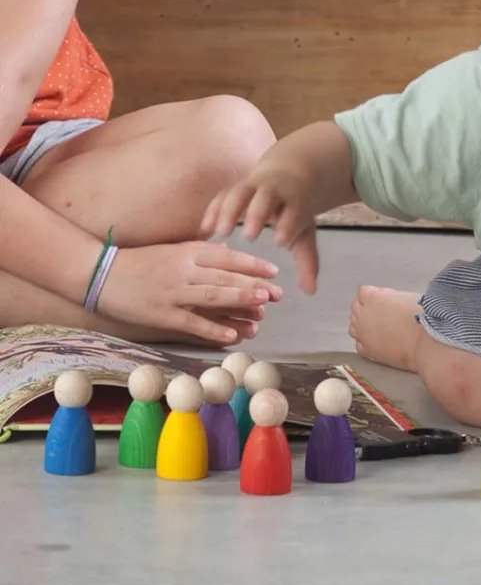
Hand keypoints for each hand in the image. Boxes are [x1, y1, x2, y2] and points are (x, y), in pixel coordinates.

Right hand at [97, 241, 282, 344]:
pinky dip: (212, 329)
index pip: (227, 257)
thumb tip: (229, 251)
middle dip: (254, 285)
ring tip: (262, 307)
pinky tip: (232, 335)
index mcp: (187, 252)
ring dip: (239, 302)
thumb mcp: (173, 249)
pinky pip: (191, 322)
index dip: (252, 264)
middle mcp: (183, 270)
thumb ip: (201, 250)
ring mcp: (172, 293)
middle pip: (225, 277)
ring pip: (212, 297)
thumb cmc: (141, 261)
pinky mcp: (161, 314)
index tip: (273, 271)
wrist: (100, 274)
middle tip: (277, 293)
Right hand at [200, 156, 318, 295]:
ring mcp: (254, 186)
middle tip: (249, 235)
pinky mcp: (236, 187)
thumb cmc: (295, 212)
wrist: (288, 175)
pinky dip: (214, 209)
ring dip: (230, 210)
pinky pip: (222, 194)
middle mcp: (275, 190)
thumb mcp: (305, 234)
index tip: (280, 242)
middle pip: (266, 197)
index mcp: (295, 201)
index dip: (288, 225)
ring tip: (221, 232)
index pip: (293, 212)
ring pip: (241, 192)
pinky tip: (205, 229)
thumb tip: (310, 291)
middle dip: (258, 213)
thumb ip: (307, 262)